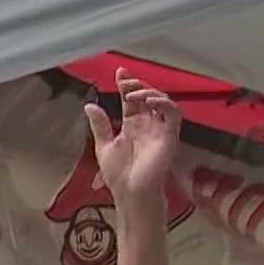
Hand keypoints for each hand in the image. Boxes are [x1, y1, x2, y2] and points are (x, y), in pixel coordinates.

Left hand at [86, 67, 180, 202]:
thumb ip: (100, 125)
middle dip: (137, 84)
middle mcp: (148, 124)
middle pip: (147, 95)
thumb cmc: (119, 173)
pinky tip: (149, 102)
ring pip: (162, 100)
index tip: (119, 72)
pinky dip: (164, 103)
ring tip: (133, 93)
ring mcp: (160, 129)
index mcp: (132, 124)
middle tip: (125, 81)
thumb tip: (89, 105)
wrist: (130, 191)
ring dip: (149, 92)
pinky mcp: (170, 136)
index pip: (132, 99)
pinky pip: (174, 114)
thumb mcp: (104, 145)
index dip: (127, 84)